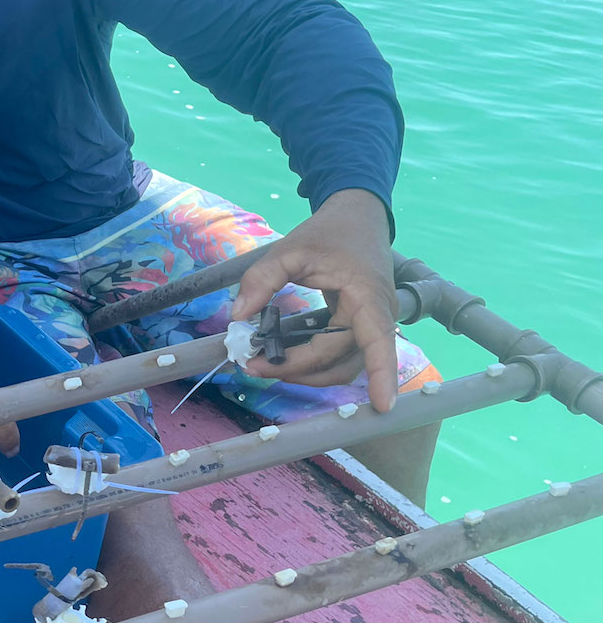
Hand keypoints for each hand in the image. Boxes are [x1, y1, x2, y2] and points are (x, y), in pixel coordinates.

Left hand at [233, 189, 399, 410]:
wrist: (358, 217)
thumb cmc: (329, 231)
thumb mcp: (290, 249)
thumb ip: (261, 279)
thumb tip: (238, 316)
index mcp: (367, 295)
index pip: (377, 340)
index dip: (382, 373)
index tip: (383, 405)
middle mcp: (377, 315)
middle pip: (339, 360)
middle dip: (295, 369)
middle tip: (251, 365)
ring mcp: (371, 324)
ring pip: (341, 367)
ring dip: (304, 373)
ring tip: (262, 364)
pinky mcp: (360, 328)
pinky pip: (339, 357)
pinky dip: (312, 363)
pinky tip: (282, 357)